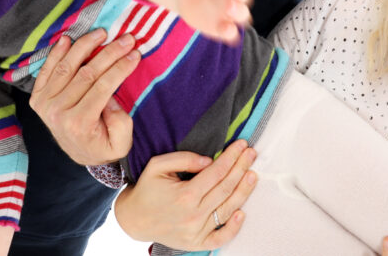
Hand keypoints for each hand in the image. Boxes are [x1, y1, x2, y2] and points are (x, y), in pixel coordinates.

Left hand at [29, 29, 139, 164]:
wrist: (79, 154)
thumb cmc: (103, 146)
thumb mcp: (120, 144)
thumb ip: (120, 123)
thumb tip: (111, 96)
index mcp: (79, 124)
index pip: (102, 87)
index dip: (120, 68)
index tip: (135, 53)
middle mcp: (58, 113)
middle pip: (86, 73)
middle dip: (110, 53)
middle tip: (127, 39)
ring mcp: (45, 104)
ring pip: (66, 67)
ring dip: (85, 46)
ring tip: (101, 33)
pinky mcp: (38, 98)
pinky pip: (47, 71)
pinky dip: (56, 53)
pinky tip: (67, 39)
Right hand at [114, 140, 256, 250]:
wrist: (134, 219)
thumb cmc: (147, 189)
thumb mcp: (158, 166)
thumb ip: (184, 159)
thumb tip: (209, 161)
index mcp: (185, 194)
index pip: (217, 172)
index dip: (231, 157)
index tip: (241, 145)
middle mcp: (193, 214)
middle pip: (226, 188)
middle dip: (241, 168)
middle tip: (251, 154)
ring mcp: (196, 231)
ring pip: (227, 209)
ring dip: (244, 191)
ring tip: (253, 175)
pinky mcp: (197, 243)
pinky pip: (220, 238)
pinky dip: (233, 228)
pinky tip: (242, 212)